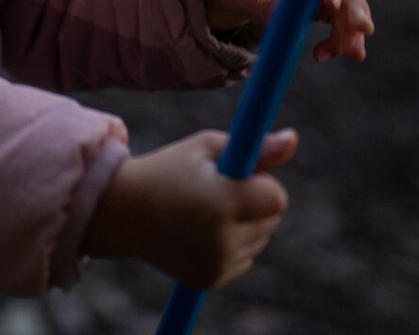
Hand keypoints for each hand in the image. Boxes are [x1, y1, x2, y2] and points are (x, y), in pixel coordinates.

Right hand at [80, 129, 297, 288]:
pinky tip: (201, 232)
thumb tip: (293, 139)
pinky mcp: (210, 279)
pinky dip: (231, 245)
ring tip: (205, 211)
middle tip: (217, 191)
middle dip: (254, 203)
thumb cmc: (170, 168)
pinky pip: (243, 258)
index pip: (276, 199)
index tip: (237, 176)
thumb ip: (255, 147)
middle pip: (271, 221)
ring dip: (244, 225)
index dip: (262, 184)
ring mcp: (216, 263)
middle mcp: (221, 238)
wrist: (125, 211)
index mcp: (221, 201)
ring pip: (259, 240)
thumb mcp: (207, 147)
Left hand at [204, 0, 373, 62]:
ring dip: (351, 31)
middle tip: (362, 30)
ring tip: (351, 54)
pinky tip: (321, 55)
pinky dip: (338, 40)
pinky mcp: (326, 5)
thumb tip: (278, 16)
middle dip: (354, 7)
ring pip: (348, 7)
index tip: (332, 3)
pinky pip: (340, 23)